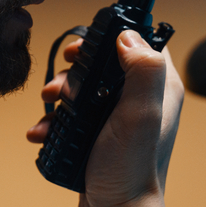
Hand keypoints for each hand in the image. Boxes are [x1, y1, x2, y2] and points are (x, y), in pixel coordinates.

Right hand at [27, 30, 183, 206]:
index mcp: (161, 87)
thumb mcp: (140, 114)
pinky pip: (75, 114)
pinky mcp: (101, 133)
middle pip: (107, 62)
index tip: (88, 43)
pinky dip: (57, 120)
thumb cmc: (132, 171)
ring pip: (86, 87)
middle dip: (77, 68)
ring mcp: (121, 117)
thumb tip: (129, 36)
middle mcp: (143, 99)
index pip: (143, 41)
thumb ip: (143, 71)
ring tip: (51, 103)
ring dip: (62, 93)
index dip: (114, 35)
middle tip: (65, 77)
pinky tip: (44, 130)